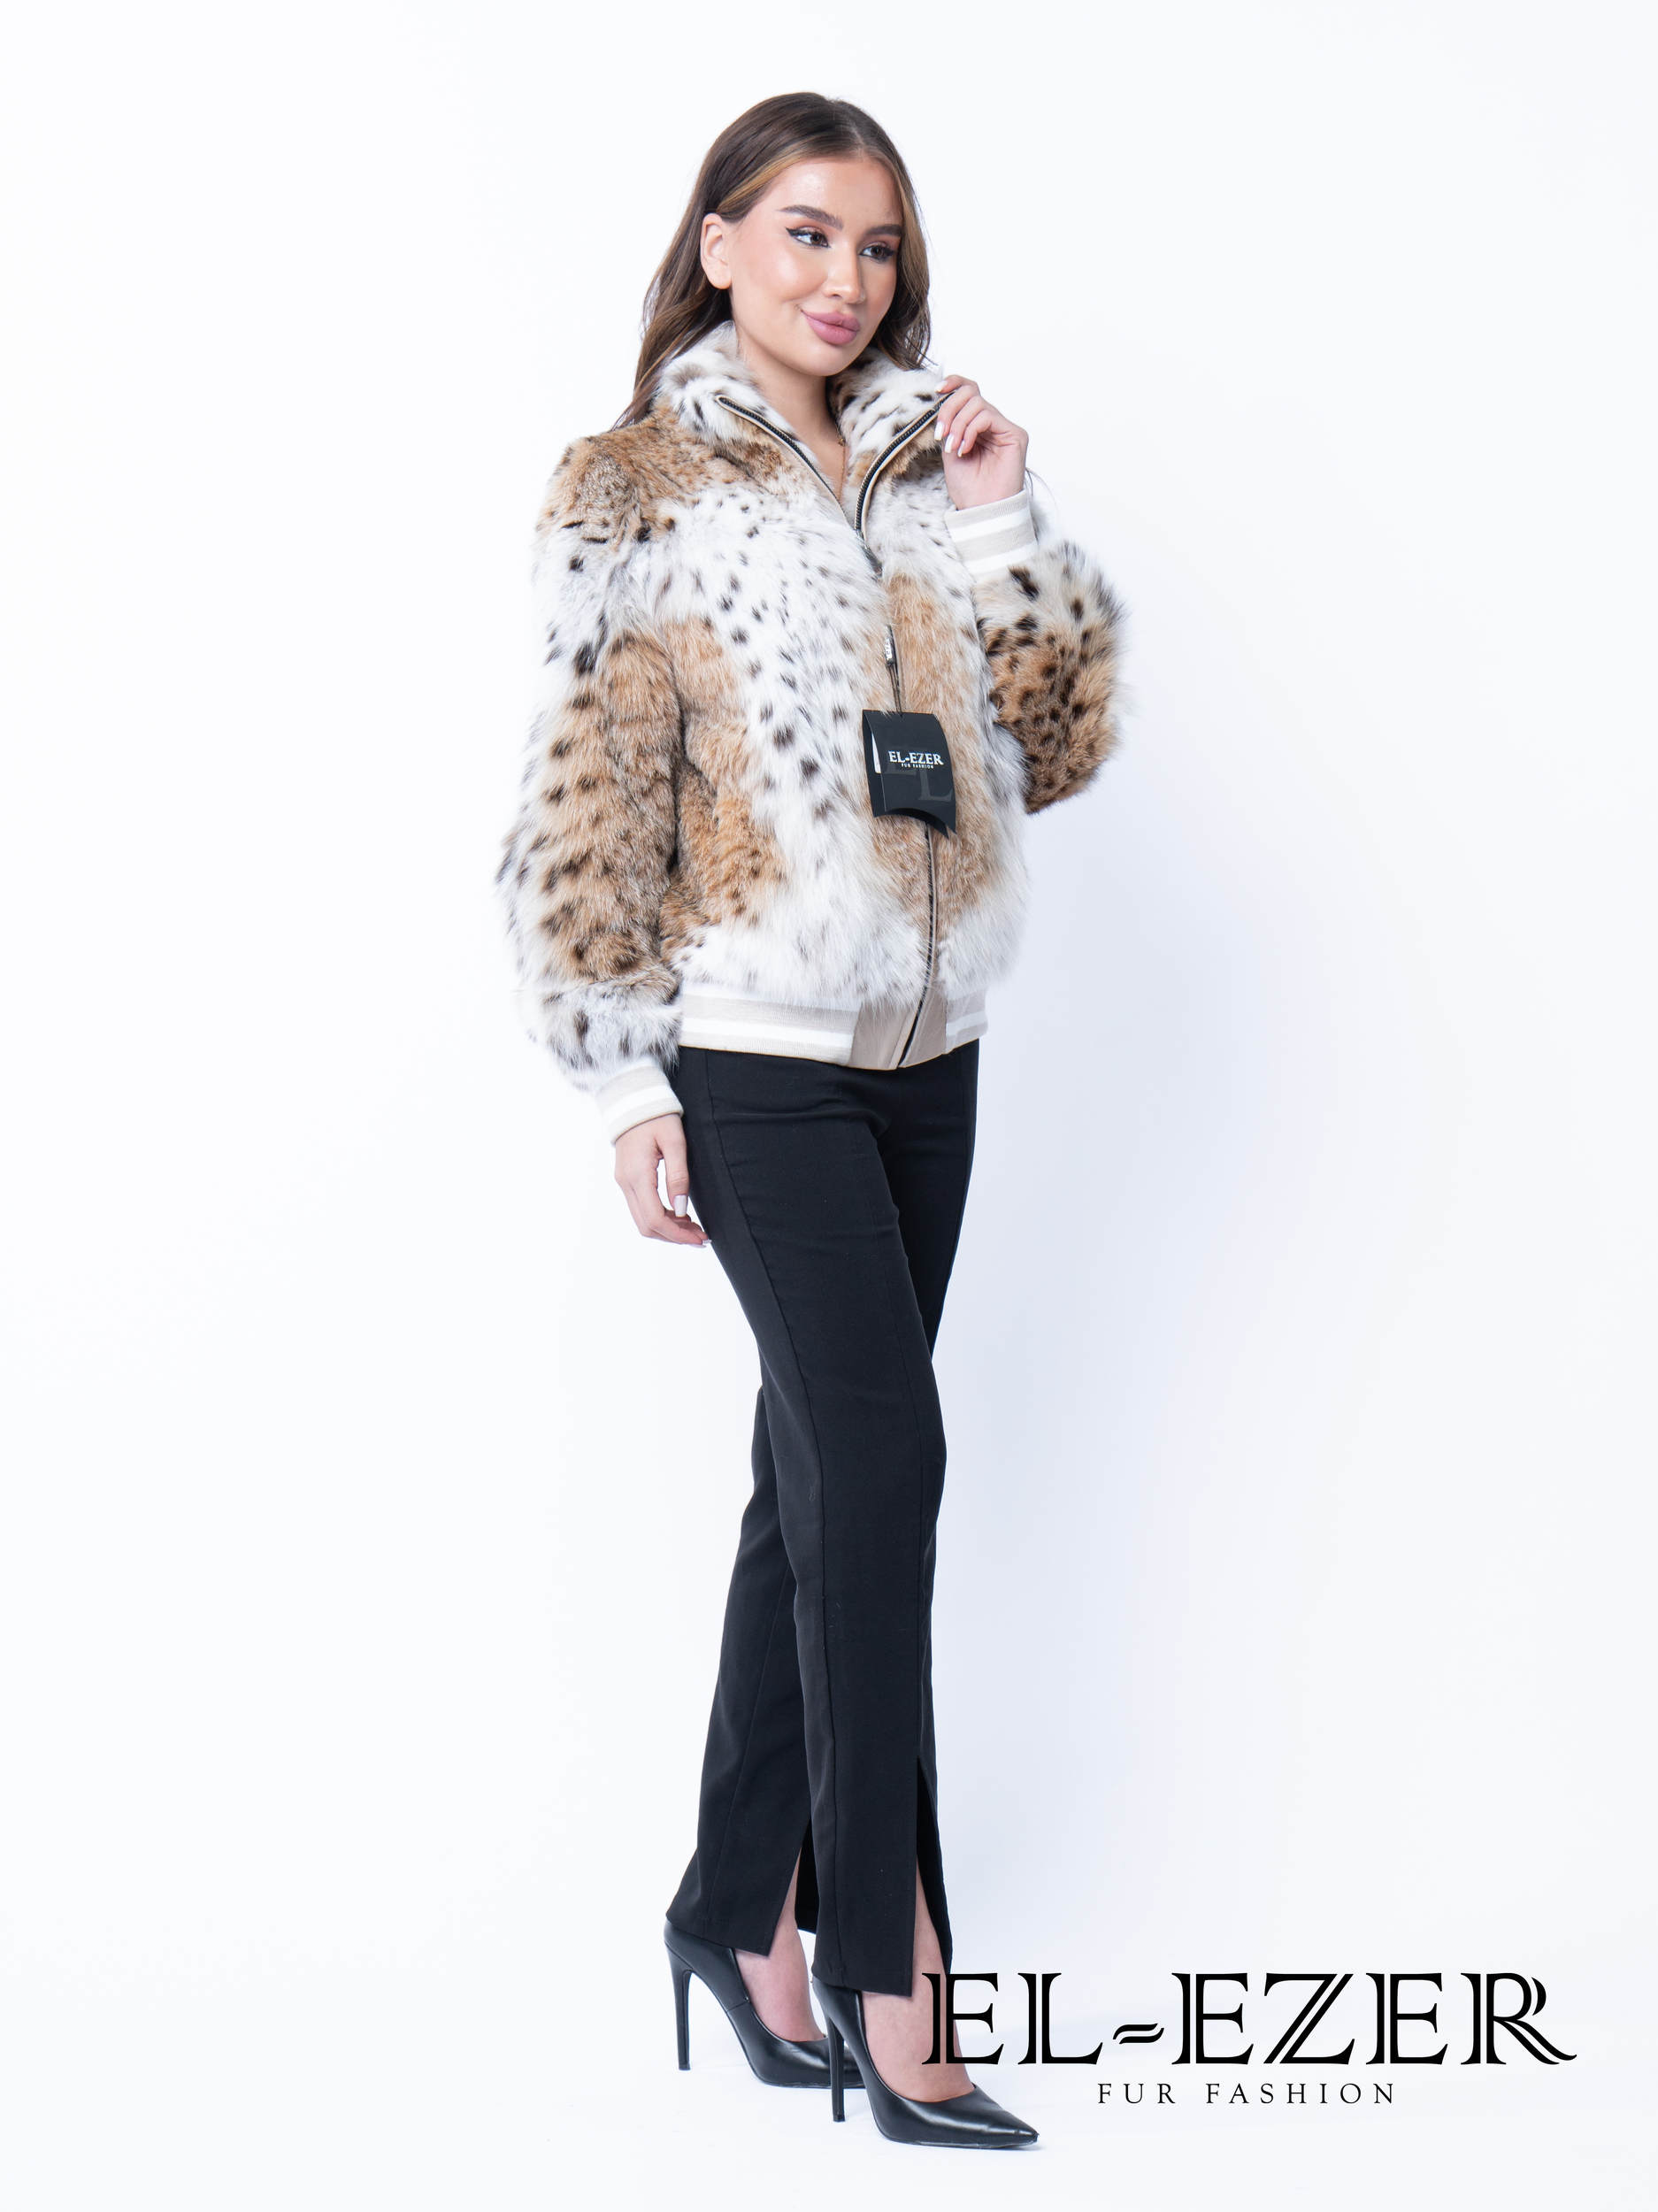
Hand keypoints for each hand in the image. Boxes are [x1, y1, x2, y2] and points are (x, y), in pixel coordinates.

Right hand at [614, 1113, 710, 1245]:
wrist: (633, 1100)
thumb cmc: (657, 1117)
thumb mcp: (674, 1142)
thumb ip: (678, 1176)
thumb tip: (682, 1209)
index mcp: (637, 1175)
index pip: (655, 1218)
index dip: (678, 1234)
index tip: (700, 1238)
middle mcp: (626, 1183)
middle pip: (647, 1226)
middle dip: (674, 1237)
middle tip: (701, 1238)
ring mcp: (624, 1183)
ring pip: (643, 1221)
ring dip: (668, 1230)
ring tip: (694, 1229)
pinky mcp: (627, 1180)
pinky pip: (641, 1209)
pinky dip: (661, 1219)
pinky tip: (680, 1216)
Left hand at [935, 374, 1028, 507]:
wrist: (981, 511)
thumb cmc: (968, 488)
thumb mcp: (949, 450)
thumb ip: (949, 425)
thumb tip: (941, 401)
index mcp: (977, 425)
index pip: (969, 391)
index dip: (954, 383)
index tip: (937, 390)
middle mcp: (993, 424)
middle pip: (970, 393)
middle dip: (950, 409)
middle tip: (942, 434)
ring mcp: (1005, 428)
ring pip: (977, 403)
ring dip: (958, 424)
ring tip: (953, 447)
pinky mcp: (1015, 434)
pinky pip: (986, 417)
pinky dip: (970, 430)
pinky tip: (964, 449)